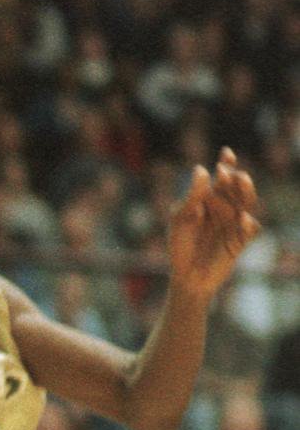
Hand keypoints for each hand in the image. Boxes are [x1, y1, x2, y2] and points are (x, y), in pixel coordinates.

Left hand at [167, 148, 258, 299]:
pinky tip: (241, 217)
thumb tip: (201, 169)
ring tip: (241, 180)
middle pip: (236, 187)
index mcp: (210, 198)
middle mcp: (225, 207)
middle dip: (234, 177)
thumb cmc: (180, 246)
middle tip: (225, 172)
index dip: (227, 163)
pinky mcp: (240, 241)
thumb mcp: (180, 219)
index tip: (226, 153)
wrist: (186, 276)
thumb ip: (192, 197)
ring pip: (247, 202)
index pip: (222, 177)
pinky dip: (247, 222)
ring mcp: (234, 223)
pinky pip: (250, 228)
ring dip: (245, 190)